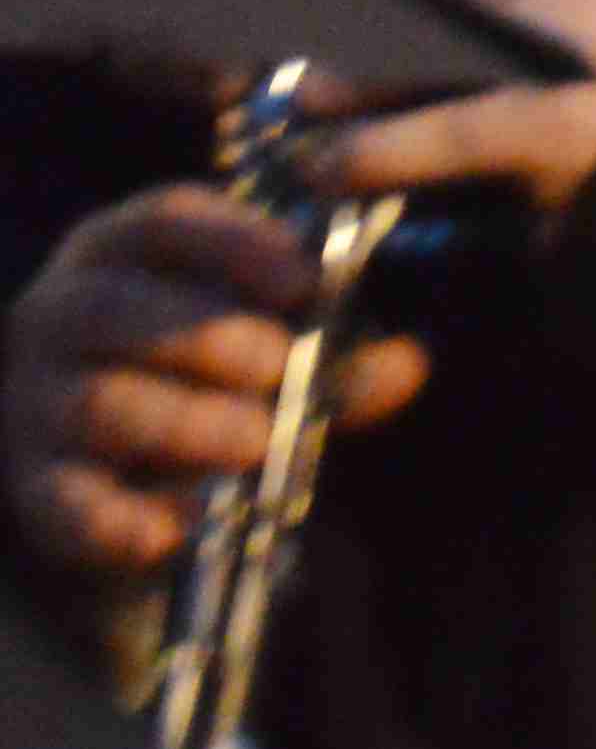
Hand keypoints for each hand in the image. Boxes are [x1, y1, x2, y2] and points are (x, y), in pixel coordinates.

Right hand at [4, 190, 424, 583]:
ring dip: (183, 421)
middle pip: (114, 307)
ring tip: (254, 440)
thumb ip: (337, 350)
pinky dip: (123, 520)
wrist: (134, 468)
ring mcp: (33, 401)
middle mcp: (60, 313)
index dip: (235, 244)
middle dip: (206, 335)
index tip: (304, 280)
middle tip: (279, 364)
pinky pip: (66, 504)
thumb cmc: (213, 371)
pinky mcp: (31, 487)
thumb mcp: (278, 344)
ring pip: (98, 401)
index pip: (164, 221)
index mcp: (122, 249)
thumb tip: (405, 363)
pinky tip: (180, 527)